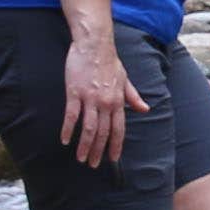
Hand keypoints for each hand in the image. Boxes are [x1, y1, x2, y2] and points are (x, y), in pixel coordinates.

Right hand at [62, 41, 136, 170]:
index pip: (118, 129)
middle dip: (98, 151)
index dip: (115, 145)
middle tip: (93, 164)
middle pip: (102, 133)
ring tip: (81, 158)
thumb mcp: (125, 79)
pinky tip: (64, 140)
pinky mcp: (75, 92)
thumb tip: (146, 109)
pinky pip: (71, 115)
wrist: (94, 45)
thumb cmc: (109, 61)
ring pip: (88, 128)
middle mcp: (106, 103)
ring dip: (84, 146)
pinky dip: (68, 129)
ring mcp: (90, 98)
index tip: (112, 159)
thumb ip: (133, 96)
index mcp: (118, 101)